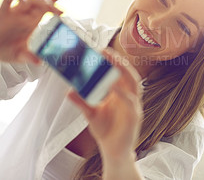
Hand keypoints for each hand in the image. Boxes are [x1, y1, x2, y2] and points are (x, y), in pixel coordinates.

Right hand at [0, 0, 65, 64]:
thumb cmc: (5, 52)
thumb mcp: (20, 56)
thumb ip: (29, 58)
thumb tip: (39, 62)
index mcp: (31, 23)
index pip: (46, 8)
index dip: (55, 0)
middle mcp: (24, 16)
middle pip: (40, 1)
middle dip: (50, 2)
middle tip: (58, 11)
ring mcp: (13, 13)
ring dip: (38, 0)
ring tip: (45, 7)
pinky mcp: (2, 13)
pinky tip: (23, 3)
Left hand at [67, 48, 142, 163]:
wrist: (113, 151)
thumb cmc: (106, 131)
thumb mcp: (90, 114)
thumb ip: (81, 101)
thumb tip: (68, 91)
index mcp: (121, 93)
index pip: (120, 73)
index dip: (114, 61)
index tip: (101, 50)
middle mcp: (130, 97)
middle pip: (129, 74)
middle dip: (119, 61)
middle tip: (105, 51)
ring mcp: (134, 106)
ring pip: (134, 84)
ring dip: (124, 71)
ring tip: (112, 61)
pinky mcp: (135, 116)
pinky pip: (130, 101)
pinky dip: (122, 92)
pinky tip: (113, 86)